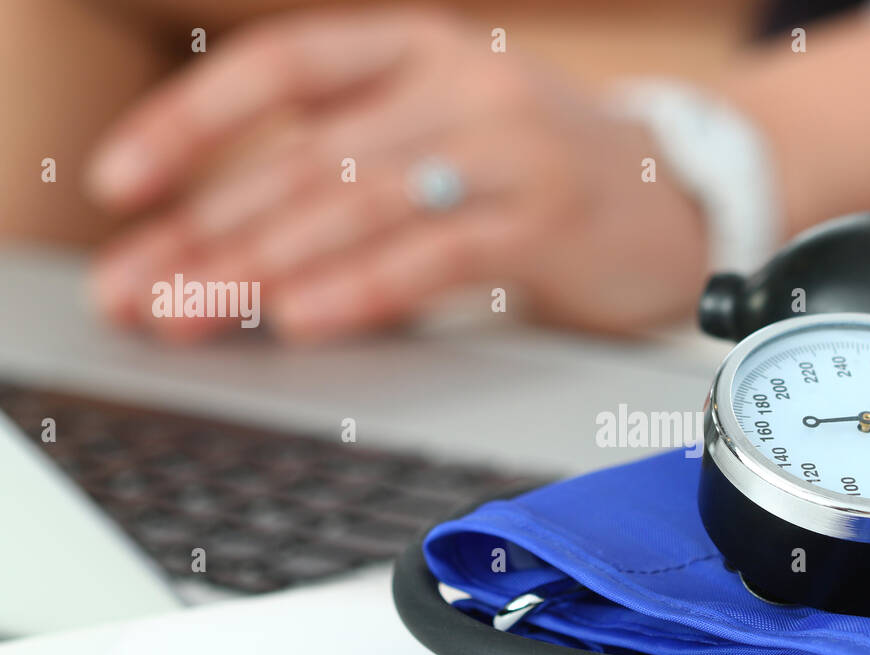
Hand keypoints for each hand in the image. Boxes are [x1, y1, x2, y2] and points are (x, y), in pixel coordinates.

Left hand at [85, 8, 708, 343]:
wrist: (678, 197)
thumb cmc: (544, 176)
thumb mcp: (442, 141)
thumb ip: (354, 171)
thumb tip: (230, 249)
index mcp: (417, 53)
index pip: (281, 69)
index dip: (190, 122)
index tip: (122, 185)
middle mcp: (456, 85)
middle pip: (306, 156)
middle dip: (208, 231)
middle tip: (141, 293)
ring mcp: (506, 146)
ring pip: (363, 202)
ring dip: (268, 263)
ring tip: (199, 312)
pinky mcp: (547, 217)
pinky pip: (440, 251)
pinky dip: (367, 286)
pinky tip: (308, 317)